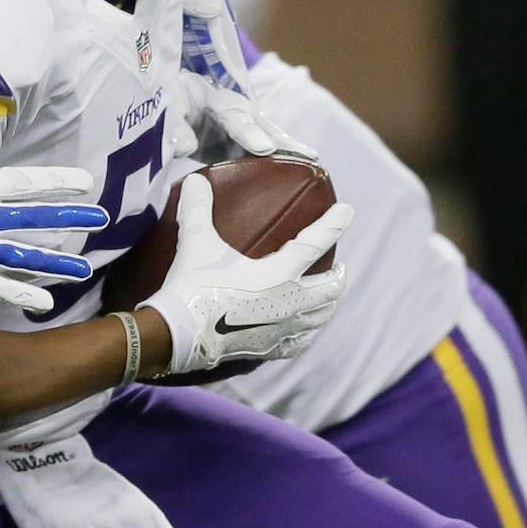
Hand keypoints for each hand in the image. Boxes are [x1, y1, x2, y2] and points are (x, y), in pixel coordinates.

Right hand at [0, 103, 109, 309]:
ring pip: (22, 256)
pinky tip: (44, 303)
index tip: (86, 182)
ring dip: (55, 261)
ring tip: (83, 268)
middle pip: (35, 219)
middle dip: (69, 218)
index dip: (58, 182)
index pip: (27, 182)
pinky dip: (20, 293)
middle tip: (102, 217)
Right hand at [139, 173, 351, 373]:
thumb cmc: (192, 285)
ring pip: (321, 317)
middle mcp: (290, 302)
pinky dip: (305, 334)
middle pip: (331, 288)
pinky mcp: (268, 348)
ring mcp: (282, 328)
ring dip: (327, 304)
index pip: (316, 242)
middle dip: (339, 275)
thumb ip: (198, 208)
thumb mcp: (195, 242)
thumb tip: (194, 179)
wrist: (179, 334)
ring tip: (326, 298)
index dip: (333, 223)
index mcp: (280, 273)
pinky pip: (298, 343)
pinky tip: (301, 332)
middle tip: (339, 267)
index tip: (348, 211)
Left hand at [171, 70, 315, 162]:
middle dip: (283, 140)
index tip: (265, 148)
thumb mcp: (165, 103)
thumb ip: (173, 124)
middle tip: (306, 156)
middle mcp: (232, 109)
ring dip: (288, 152)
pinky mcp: (236, 144)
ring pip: (268, 138)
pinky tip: (293, 178)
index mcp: (212, 95)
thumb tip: (186, 147)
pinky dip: (276, 163)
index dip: (250, 132)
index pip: (234, 115)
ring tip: (312, 165)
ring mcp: (238, 127)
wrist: (170, 98)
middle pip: (262, 125)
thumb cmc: (168, 97)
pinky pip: (258, 153)